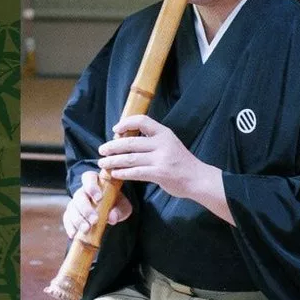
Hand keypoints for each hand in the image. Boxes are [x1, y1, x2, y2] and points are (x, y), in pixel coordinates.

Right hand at [62, 170, 132, 238]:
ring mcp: (75, 202)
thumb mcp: (122, 205)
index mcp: (95, 182)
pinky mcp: (71, 213)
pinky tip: (73, 234)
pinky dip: (69, 226)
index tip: (99, 198)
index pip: (89, 178)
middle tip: (94, 220)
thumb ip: (120, 209)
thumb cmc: (116, 203)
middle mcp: (83, 190)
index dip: (92, 187)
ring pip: (72, 207)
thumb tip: (112, 218)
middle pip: (79, 195)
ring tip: (86, 229)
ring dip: (78, 219)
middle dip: (86, 209)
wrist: (108, 210)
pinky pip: (67, 218)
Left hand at [97, 115, 234, 224]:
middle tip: (101, 150)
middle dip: (112, 146)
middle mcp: (162, 143)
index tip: (115, 129)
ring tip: (103, 163)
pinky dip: (122, 173)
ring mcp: (161, 159)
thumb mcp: (169, 143)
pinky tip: (114, 174)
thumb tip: (125, 138)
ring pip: (130, 158)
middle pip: (130, 142)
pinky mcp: (159, 174)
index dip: (125, 123)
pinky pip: (136, 172)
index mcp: (163, 132)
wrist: (198, 178)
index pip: (141, 120)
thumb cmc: (180, 161)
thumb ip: (151, 140)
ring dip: (113, 161)